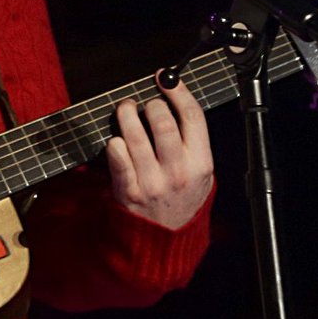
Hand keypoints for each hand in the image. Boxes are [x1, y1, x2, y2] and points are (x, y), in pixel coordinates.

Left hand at [105, 77, 213, 228]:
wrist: (167, 239)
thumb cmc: (183, 199)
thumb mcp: (203, 174)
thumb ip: (193, 143)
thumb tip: (176, 101)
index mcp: (201, 163)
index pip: (192, 117)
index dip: (178, 92)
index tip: (167, 79)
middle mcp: (178, 171)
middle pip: (162, 121)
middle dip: (150, 104)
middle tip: (145, 103)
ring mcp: (152, 181)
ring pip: (134, 134)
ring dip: (126, 115)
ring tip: (126, 110)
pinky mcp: (128, 190)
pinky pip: (116, 155)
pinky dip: (114, 142)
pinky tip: (117, 140)